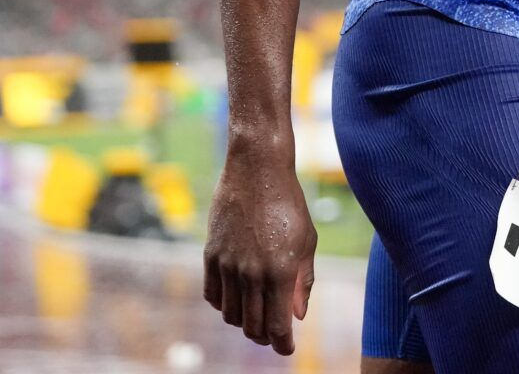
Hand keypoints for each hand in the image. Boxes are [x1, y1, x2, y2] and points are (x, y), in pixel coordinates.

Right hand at [202, 142, 316, 354]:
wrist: (257, 170)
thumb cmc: (289, 204)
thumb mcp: (307, 242)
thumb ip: (303, 282)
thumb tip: (297, 316)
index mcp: (280, 271)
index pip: (278, 326)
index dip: (283, 344)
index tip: (287, 349)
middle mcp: (251, 273)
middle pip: (252, 326)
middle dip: (265, 336)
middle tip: (274, 333)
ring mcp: (228, 265)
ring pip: (231, 315)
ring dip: (244, 322)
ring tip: (257, 315)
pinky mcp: (210, 255)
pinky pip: (213, 296)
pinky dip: (224, 305)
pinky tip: (237, 298)